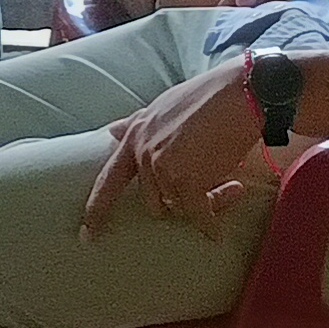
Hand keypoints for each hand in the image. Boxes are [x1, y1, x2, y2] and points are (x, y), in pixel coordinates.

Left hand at [79, 61, 268, 239]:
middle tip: (208, 188)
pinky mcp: (186, 179)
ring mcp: (162, 166)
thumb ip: (137, 124)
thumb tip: (112, 131)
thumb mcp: (163, 106)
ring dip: (201, 204)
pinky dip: (209, 223)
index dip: (97, 207)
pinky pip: (197, 214)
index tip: (87, 233)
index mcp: (136, 134)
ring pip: (177, 206)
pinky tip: (216, 231)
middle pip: (152, 199)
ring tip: (228, 187)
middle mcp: (143, 151)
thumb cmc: (210, 97)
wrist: (241, 93)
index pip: (110, 177)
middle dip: (178, 200)